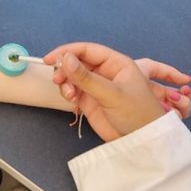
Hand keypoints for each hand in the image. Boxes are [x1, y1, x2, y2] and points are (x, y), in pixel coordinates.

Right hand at [44, 43, 190, 140]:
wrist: (141, 141)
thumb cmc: (136, 113)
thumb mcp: (112, 94)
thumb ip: (87, 78)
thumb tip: (65, 58)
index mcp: (116, 63)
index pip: (88, 50)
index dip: (68, 51)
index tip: (49, 59)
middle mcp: (105, 72)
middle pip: (78, 62)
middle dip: (65, 69)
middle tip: (58, 80)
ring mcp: (97, 87)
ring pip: (73, 77)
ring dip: (66, 83)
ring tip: (69, 95)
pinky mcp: (90, 101)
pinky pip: (74, 90)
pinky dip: (68, 93)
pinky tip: (72, 100)